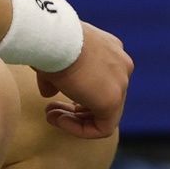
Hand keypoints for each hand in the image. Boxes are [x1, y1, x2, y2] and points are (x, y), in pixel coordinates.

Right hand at [35, 22, 131, 139]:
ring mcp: (121, 82)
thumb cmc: (49, 42)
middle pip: (103, 97)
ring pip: (104, 114)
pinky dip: (80, 129)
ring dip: (76, 120)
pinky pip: (103, 127)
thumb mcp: (53, 58)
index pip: (100, 80)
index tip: (55, 98)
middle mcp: (121, 65)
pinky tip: (60, 121)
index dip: (77, 94)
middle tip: (51, 110)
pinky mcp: (112, 101)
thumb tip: (48, 94)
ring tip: (51, 116)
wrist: (52, 38)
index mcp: (110, 50)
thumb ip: (55, 79)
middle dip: (75, 108)